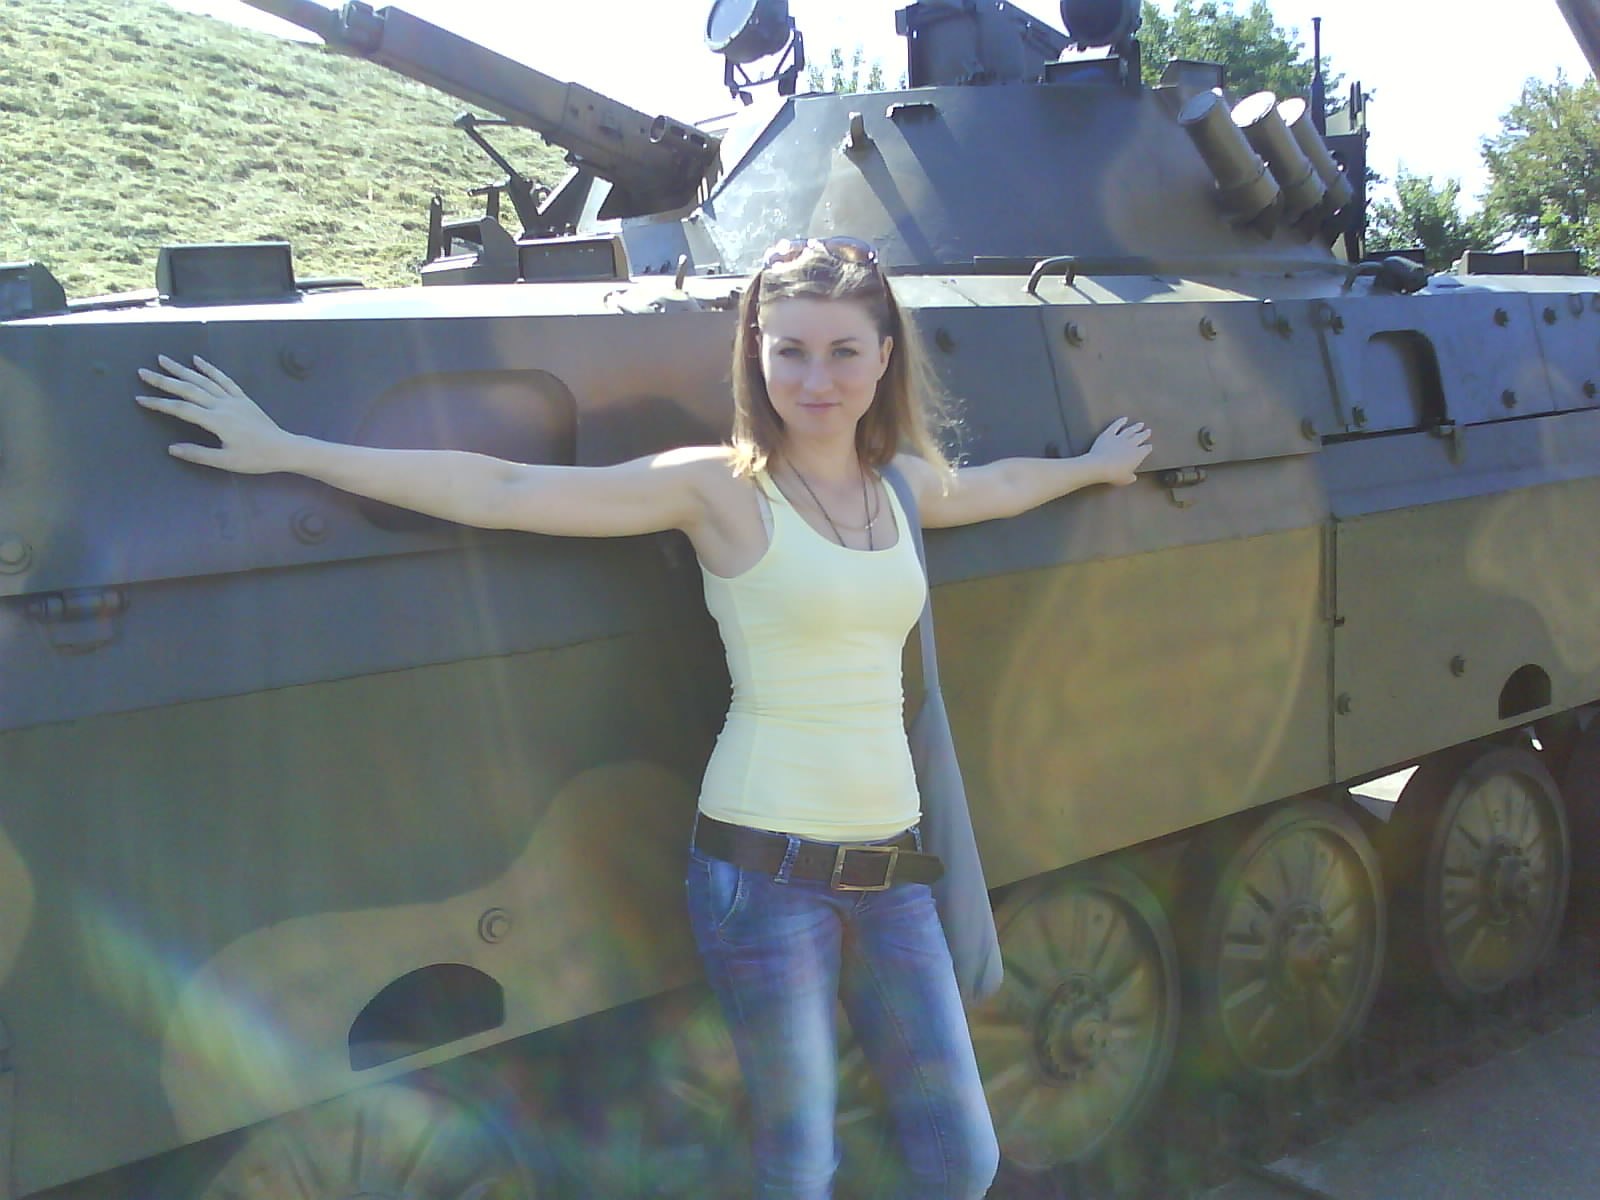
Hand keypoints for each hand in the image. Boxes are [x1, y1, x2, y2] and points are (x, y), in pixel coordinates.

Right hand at [135, 355, 294, 473]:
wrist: (284, 449)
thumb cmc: (256, 458)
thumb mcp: (226, 461)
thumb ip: (198, 454)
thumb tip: (171, 448)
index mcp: (216, 421)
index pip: (181, 409)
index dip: (159, 404)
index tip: (140, 398)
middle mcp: (222, 405)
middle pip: (189, 389)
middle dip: (164, 380)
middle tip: (143, 372)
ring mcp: (233, 399)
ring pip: (204, 380)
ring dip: (182, 369)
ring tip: (163, 359)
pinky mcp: (242, 397)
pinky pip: (223, 379)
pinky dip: (209, 368)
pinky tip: (197, 360)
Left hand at [1088, 417, 1152, 485]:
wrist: (1100, 466)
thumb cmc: (1114, 475)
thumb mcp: (1125, 480)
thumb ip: (1130, 477)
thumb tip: (1133, 477)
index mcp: (1138, 455)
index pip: (1145, 449)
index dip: (1148, 448)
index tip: (1149, 446)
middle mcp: (1131, 444)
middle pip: (1140, 437)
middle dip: (1145, 434)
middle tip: (1148, 431)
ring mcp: (1120, 438)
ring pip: (1130, 430)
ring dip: (1136, 427)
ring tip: (1140, 424)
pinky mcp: (1108, 434)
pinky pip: (1116, 426)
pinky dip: (1120, 421)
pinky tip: (1124, 419)